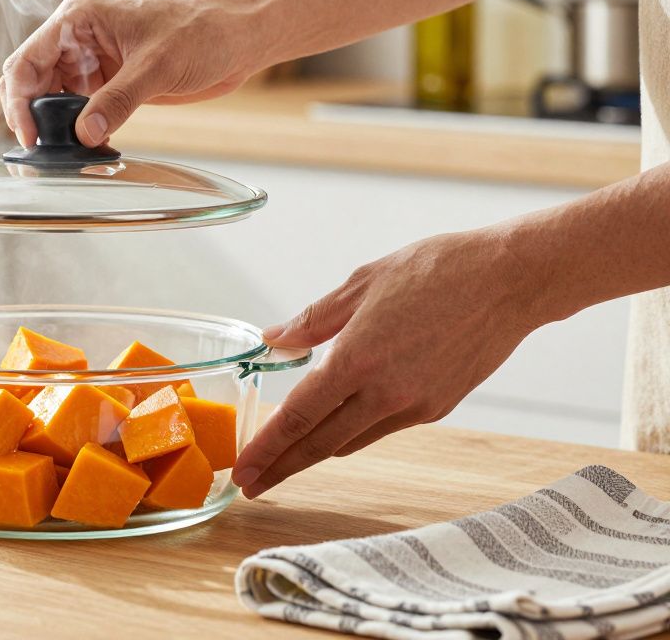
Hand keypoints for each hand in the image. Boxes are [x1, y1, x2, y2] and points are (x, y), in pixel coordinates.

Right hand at [0, 0, 267, 147]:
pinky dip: (78, 131)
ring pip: (51, 100)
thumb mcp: (156, 66)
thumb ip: (117, 100)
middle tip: (44, 151)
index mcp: (78, 20)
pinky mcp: (109, 83)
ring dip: (55, 127)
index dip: (19, 101)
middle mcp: (78, 40)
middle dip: (31, 116)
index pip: (26, 62)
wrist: (240, 37)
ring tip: (68, 154)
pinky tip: (91, 147)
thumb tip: (84, 135)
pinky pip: (78, 111)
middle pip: (31, 82)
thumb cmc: (202, 32)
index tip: (31, 136)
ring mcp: (92, 62)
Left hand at [233, 228, 544, 498]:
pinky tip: (339, 422)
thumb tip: (273, 340)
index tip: (242, 472)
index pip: (298, 417)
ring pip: (351, 440)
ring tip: (286, 458)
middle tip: (251, 484)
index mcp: (358, 359)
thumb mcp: (362, 283)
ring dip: (317, 451)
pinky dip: (354, 430)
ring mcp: (415, 405)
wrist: (511, 281)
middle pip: (320, 444)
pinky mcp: (438, 408)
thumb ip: (314, 320)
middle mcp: (385, 393)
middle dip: (281, 468)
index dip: (267, 449)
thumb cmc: (437, 270)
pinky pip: (382, 427)